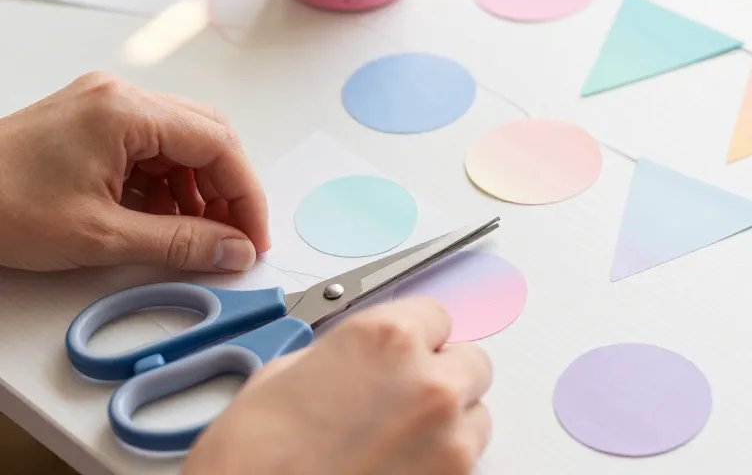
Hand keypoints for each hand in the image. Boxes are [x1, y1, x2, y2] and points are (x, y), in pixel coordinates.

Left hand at [0, 72, 269, 270]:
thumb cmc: (0, 207)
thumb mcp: (102, 236)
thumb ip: (180, 243)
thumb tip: (233, 250)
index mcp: (126, 111)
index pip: (218, 144)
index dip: (245, 195)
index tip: (252, 237)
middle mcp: (121, 96)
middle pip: (207, 135)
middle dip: (227, 189)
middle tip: (234, 236)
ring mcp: (105, 106)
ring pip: (183, 142)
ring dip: (199, 188)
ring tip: (196, 234)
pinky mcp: (93, 121)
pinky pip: (153, 147)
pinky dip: (169, 183)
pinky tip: (163, 217)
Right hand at [184, 298, 493, 474]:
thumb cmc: (251, 459)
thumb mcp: (282, 376)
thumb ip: (342, 355)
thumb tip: (361, 360)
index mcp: (384, 339)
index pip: (437, 316)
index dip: (417, 336)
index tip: (406, 350)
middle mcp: (427, 381)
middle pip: (470, 362)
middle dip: (440, 376)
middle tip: (401, 399)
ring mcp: (448, 438)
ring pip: (475, 416)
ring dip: (447, 422)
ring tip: (396, 442)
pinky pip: (467, 460)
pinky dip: (441, 462)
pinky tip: (398, 467)